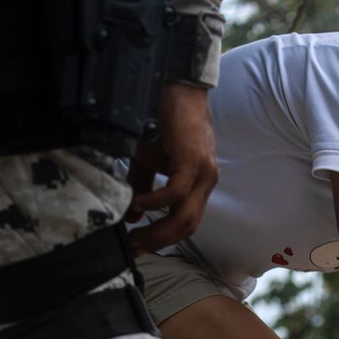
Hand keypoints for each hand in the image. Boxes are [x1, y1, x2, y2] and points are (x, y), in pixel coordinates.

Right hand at [125, 83, 219, 253]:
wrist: (177, 89)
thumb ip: (142, 187)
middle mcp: (206, 183)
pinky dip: (156, 203)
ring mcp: (203, 173)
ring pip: (185, 215)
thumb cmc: (163, 122)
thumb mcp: (148, 160)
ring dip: (158, 229)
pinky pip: (176, 193)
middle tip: (134, 249)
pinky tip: (138, 205)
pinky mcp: (193, 161)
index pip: (186, 223)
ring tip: (134, 234)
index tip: (139, 248)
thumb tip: (132, 215)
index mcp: (199, 185)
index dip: (164, 240)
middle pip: (187, 226)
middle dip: (159, 241)